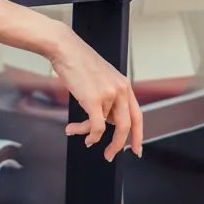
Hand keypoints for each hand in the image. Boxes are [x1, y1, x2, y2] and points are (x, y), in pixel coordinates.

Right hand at [50, 29, 143, 161]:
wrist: (64, 48)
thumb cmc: (77, 60)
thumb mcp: (101, 78)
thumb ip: (107, 97)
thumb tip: (104, 119)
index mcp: (124, 85)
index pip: (138, 115)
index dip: (138, 135)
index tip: (136, 149)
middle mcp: (120, 90)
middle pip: (126, 126)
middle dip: (118, 145)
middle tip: (109, 155)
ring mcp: (108, 95)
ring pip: (103, 125)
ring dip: (89, 133)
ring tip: (79, 134)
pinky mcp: (94, 99)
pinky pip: (96, 126)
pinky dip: (89, 134)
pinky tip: (77, 132)